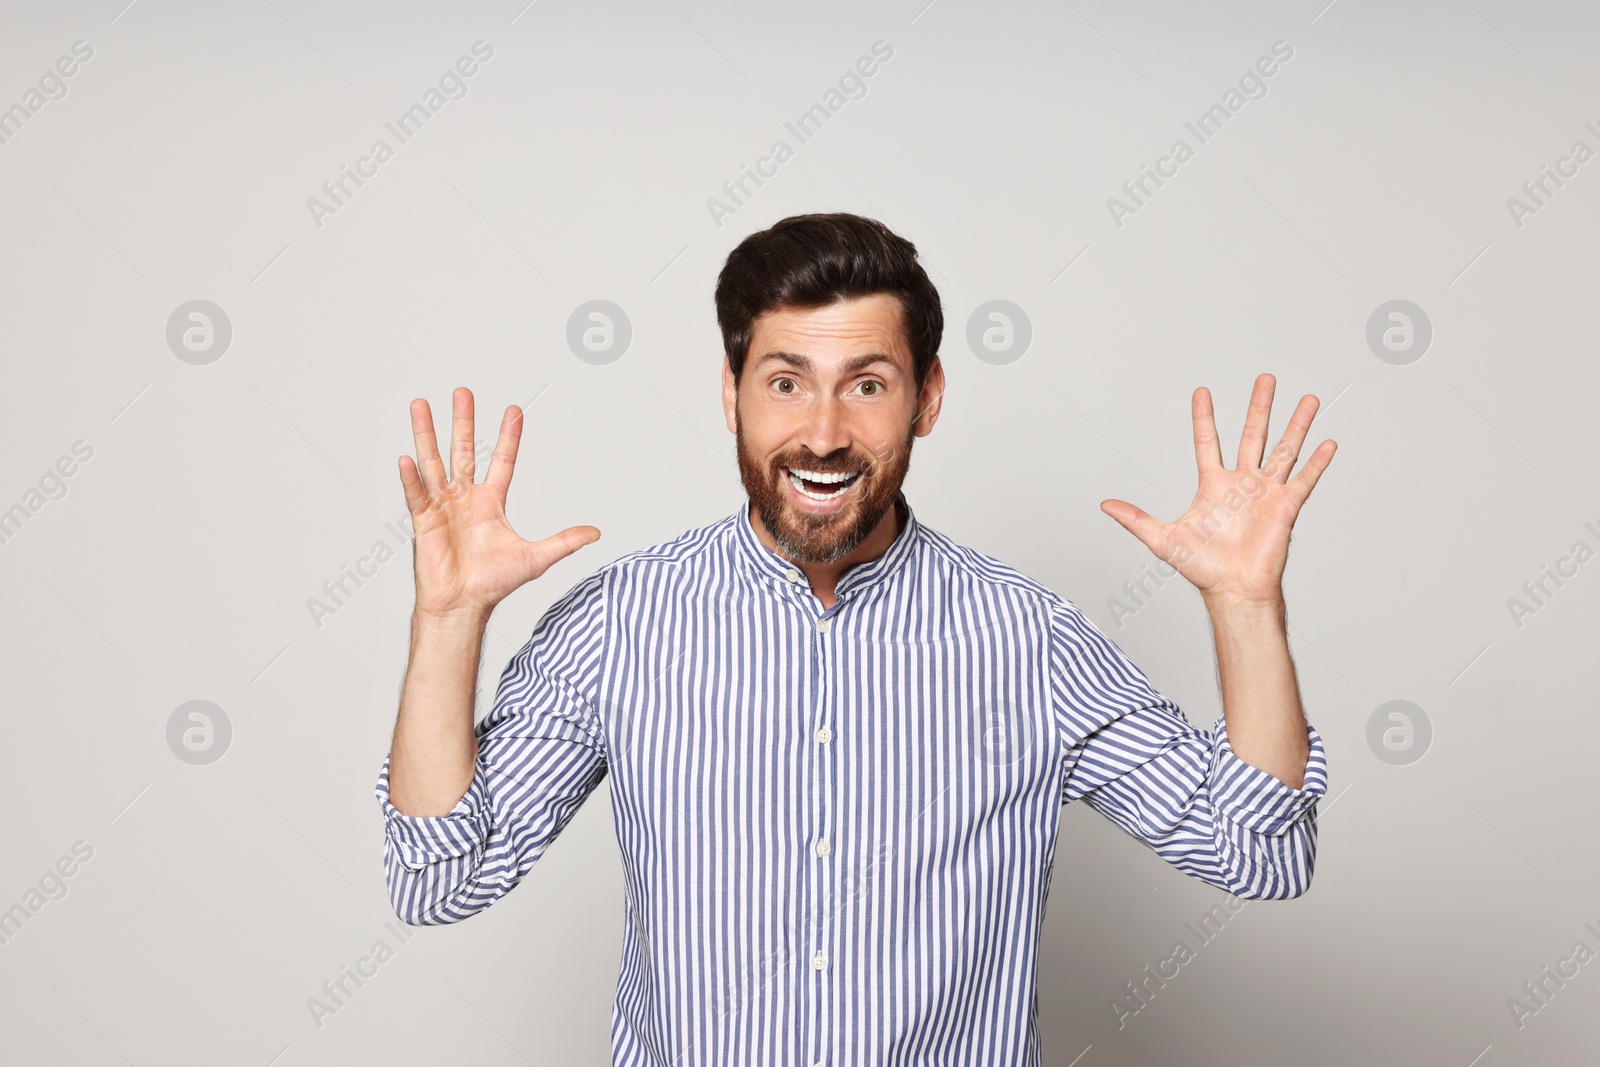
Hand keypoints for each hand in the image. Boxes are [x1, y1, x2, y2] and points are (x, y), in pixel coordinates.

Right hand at [399, 387, 599, 621]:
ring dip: (427, 434)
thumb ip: (564, 541)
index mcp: (491, 502)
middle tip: (463, 392)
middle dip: (464, 422)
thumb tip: (596, 533)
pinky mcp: (424, 521)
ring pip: (434, 462)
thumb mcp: (536, 558)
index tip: (514, 410)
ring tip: (420, 406)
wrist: (464, 606)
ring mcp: (442, 506)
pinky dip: (411, 478)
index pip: (503, 461)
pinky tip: (406, 458)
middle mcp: (465, 498)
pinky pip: (416, 494)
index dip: (509, 436)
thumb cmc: (494, 583)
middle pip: (464, 450)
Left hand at [1099, 374, 1335, 609]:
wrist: (1233, 591)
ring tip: (1308, 399)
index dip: (1204, 416)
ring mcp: (1266, 494)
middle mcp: (1242, 484)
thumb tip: (1105, 505)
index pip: (1208, 441)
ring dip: (1297, 425)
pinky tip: (1328, 442)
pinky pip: (1304, 480)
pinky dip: (1317, 462)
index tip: (1201, 391)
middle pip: (1252, 435)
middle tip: (1265, 378)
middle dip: (1259, 406)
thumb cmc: (1202, 569)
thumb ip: (1136, 519)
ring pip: (1284, 450)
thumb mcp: (1163, 540)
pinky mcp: (1285, 508)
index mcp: (1214, 486)